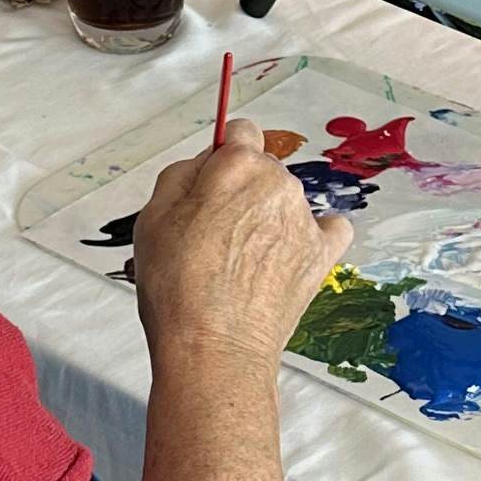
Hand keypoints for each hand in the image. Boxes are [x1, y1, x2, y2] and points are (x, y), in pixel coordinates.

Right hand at [129, 119, 341, 370]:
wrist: (214, 348)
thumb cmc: (178, 288)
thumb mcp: (152, 216)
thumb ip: (182, 174)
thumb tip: (206, 162)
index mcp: (237, 165)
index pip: (240, 132)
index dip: (221, 157)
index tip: (210, 181)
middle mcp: (279, 184)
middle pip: (262, 169)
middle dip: (241, 190)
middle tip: (213, 232)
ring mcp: (305, 219)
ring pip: (286, 200)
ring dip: (268, 217)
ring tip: (239, 261)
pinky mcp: (322, 253)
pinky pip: (328, 228)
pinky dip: (311, 235)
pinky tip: (287, 255)